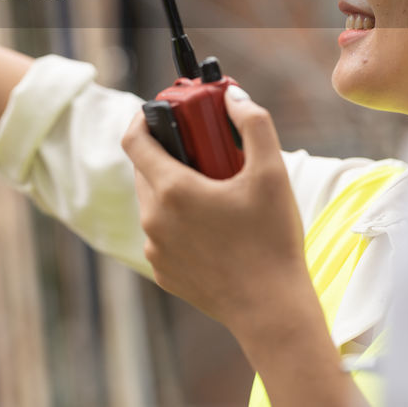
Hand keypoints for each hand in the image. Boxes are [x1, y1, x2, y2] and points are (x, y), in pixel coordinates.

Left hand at [121, 86, 311, 335]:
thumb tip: (232, 97)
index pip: (134, 140)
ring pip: (154, 202)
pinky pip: (162, 234)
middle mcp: (154, 219)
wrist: (271, 310)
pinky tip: (212, 226)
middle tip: (202, 150)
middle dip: (168, 153)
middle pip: (145, 170)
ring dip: (173, 188)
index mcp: (172, 190)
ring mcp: (155, 249)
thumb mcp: (272, 173)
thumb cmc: (272, 240)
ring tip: (213, 189)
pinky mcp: (163, 272)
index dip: (143, 119)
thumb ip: (253, 123)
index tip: (159, 112)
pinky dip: (179, 221)